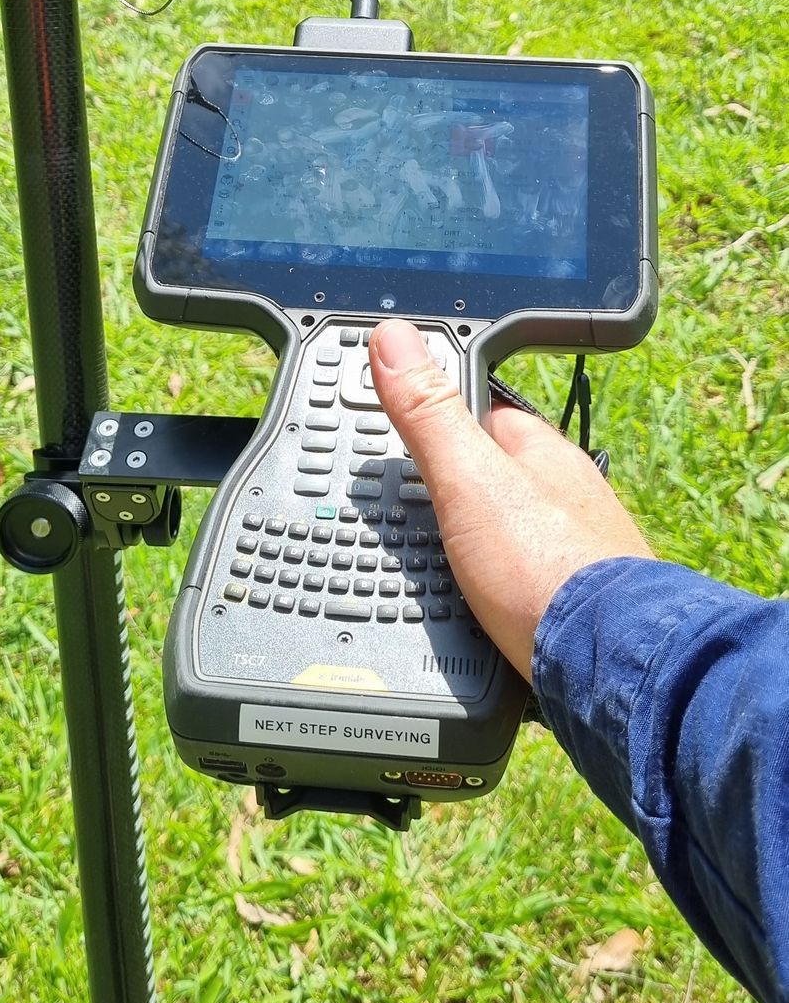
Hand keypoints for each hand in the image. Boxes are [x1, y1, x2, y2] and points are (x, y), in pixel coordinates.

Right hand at [368, 318, 652, 681]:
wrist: (608, 664)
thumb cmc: (548, 567)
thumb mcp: (468, 479)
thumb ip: (429, 412)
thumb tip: (394, 338)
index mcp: (541, 453)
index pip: (478, 415)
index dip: (434, 417)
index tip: (395, 430)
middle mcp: (563, 497)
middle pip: (492, 480)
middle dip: (451, 492)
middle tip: (400, 510)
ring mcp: (572, 551)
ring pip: (507, 535)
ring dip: (472, 546)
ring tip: (428, 564)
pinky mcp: (571, 606)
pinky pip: (518, 583)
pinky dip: (492, 590)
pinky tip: (475, 608)